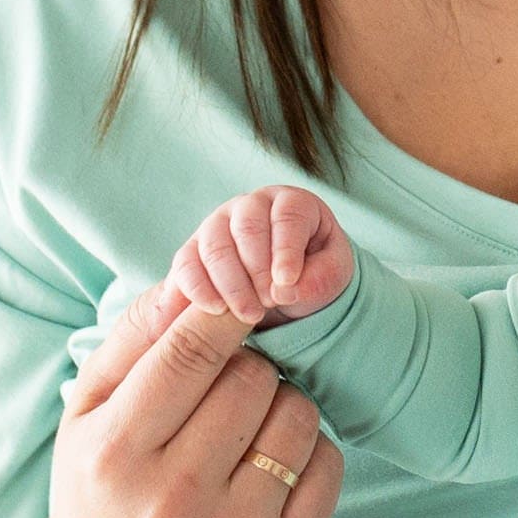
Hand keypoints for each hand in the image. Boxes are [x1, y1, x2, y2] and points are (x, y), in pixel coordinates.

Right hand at [37, 280, 343, 517]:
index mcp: (115, 455)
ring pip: (296, 415)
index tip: (243, 295)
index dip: (226, 311)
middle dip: (246, 365)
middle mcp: (171, 503)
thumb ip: (134, 336)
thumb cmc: (101, 486)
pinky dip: (308, 450)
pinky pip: (327, 465)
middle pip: (251, 378)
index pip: (189, 355)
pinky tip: (268, 465)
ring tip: (244, 428)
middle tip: (225, 387)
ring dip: (280, 404)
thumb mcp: (87, 410)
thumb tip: (194, 279)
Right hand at [169, 188, 354, 328]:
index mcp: (291, 202)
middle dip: (257, 272)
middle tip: (268, 304)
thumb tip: (285, 290)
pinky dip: (196, 290)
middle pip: (246, 228)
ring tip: (248, 315)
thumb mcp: (332, 274)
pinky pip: (186, 264)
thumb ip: (318, 278)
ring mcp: (217, 224)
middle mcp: (250, 206)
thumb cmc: (314, 271)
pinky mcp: (194, 250)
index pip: (287, 216)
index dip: (286, 250)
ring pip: (214, 246)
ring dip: (230, 285)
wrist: (288, 287)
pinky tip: (214, 311)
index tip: (286, 282)